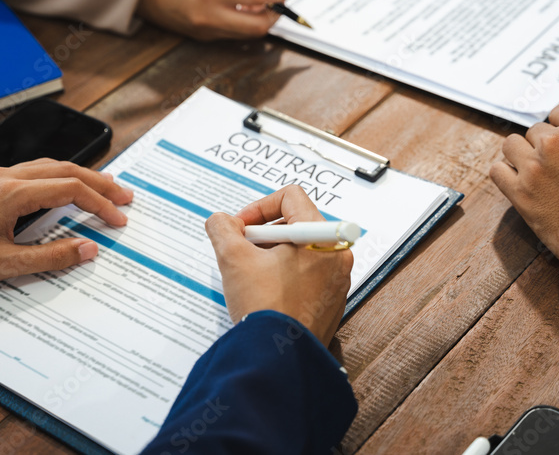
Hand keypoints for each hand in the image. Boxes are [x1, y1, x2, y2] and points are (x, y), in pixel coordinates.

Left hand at [0, 159, 133, 292]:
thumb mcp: (4, 265)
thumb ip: (51, 257)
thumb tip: (88, 249)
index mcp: (11, 193)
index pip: (69, 189)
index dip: (99, 203)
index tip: (119, 219)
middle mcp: (4, 177)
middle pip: (64, 169)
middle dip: (98, 182)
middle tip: (125, 195)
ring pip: (47, 166)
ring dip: (78, 176)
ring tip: (103, 188)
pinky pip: (31, 171)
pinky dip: (56, 177)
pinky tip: (64, 188)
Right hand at [204, 185, 352, 345]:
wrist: (279, 360)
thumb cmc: (266, 310)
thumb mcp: (233, 260)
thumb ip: (222, 229)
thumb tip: (221, 222)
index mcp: (322, 238)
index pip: (291, 197)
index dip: (259, 207)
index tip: (241, 227)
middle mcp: (337, 256)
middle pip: (296, 223)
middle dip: (263, 233)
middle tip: (241, 251)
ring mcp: (336, 281)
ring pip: (300, 250)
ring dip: (271, 254)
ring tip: (250, 274)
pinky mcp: (329, 301)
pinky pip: (306, 274)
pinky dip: (283, 275)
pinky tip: (264, 292)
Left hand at [490, 103, 558, 294]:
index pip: (557, 113)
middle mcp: (556, 141)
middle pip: (535, 132)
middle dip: (544, 149)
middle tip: (556, 171)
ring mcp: (535, 166)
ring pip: (511, 146)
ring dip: (521, 158)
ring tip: (536, 176)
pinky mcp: (521, 193)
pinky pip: (497, 171)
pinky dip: (506, 176)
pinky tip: (518, 185)